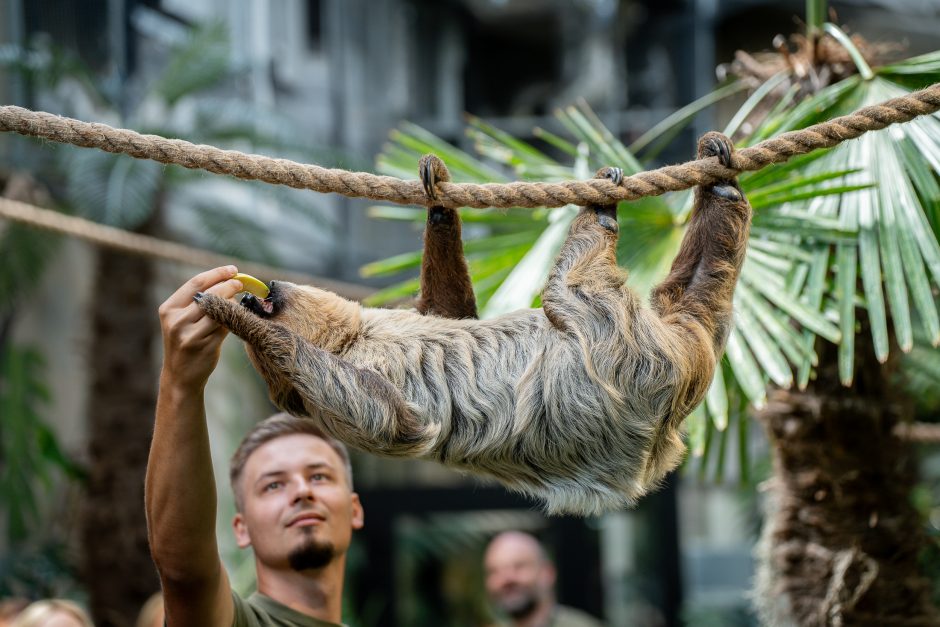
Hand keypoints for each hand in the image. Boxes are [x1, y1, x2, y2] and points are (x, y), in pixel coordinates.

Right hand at [157, 266, 244, 389]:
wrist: (180, 375)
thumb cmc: (185, 341)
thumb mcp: (182, 320)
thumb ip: (198, 301)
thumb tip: (228, 279)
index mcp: (168, 309)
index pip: (196, 282)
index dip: (217, 273)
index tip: (232, 269)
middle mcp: (176, 320)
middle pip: (211, 294)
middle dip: (230, 285)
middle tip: (241, 283)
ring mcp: (190, 334)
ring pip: (220, 310)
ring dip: (233, 303)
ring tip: (238, 301)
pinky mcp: (204, 345)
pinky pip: (225, 326)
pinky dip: (233, 319)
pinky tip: (236, 317)